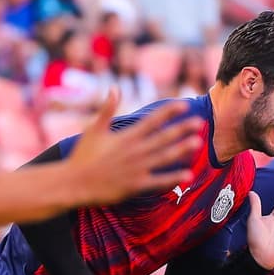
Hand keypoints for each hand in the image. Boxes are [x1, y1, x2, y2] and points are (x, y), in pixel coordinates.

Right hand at [65, 93, 202, 205]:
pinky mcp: (135, 186)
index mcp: (126, 136)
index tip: (184, 104)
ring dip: (182, 149)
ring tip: (198, 142)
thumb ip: (107, 109)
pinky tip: (187, 175)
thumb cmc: (82, 157)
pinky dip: (173, 178)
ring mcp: (136, 168)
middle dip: (182, 129)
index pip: (152, 120)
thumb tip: (114, 88)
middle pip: (163, 137)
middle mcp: (134, 151)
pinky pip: (158, 181)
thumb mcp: (93, 130)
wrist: (73, 183)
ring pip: (164, 157)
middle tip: (200, 122)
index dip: (169, 111)